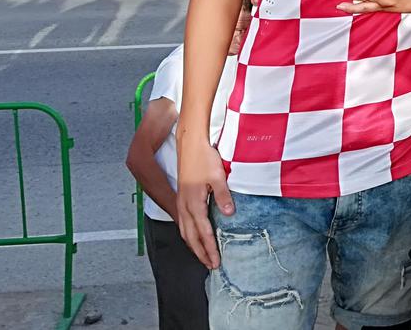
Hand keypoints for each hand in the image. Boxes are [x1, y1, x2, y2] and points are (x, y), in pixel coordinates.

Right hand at [176, 136, 232, 269]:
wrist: (190, 145)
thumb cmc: (205, 159)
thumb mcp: (218, 177)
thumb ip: (223, 196)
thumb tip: (229, 214)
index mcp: (194, 203)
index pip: (203, 232)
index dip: (209, 248)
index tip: (216, 261)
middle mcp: (184, 206)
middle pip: (191, 236)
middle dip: (200, 252)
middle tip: (210, 265)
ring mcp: (181, 202)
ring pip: (185, 231)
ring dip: (193, 246)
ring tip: (202, 256)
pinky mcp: (182, 198)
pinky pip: (183, 222)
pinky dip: (188, 234)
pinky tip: (194, 237)